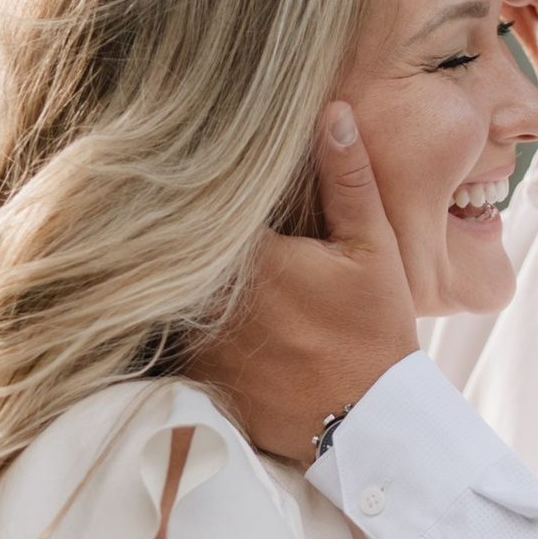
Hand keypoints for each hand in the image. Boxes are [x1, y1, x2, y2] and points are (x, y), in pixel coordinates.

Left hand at [191, 102, 419, 463]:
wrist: (368, 426)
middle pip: (172, 254)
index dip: (191, 192)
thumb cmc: (373, 334)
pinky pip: (171, 342)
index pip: (195, 209)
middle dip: (176, 237)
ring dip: (172, 283)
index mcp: (250, 260)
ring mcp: (197, 347)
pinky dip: (179, 326)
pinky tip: (188, 316)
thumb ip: (347, 179)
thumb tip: (332, 112)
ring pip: (165, 299)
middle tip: (164, 213)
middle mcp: (211, 304)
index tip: (188, 174)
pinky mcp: (196, 382)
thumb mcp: (372, 249)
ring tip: (163, 264)